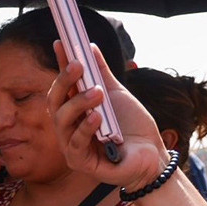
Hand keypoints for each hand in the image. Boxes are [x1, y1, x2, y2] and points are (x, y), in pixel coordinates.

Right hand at [46, 41, 169, 191]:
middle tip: (78, 65)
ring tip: (97, 92)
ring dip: (78, 103)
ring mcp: (71, 146)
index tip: (61, 42)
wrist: (152, 155)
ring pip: (62, 121)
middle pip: (54, 102)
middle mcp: (67, 128)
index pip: (61, 85)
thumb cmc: (132, 127)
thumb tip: (90, 47)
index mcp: (74, 111)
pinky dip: (85, 128)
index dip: (59, 64)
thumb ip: (102, 74)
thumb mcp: (117, 95)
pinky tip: (97, 117)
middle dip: (64, 81)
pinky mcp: (81, 163)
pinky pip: (75, 144)